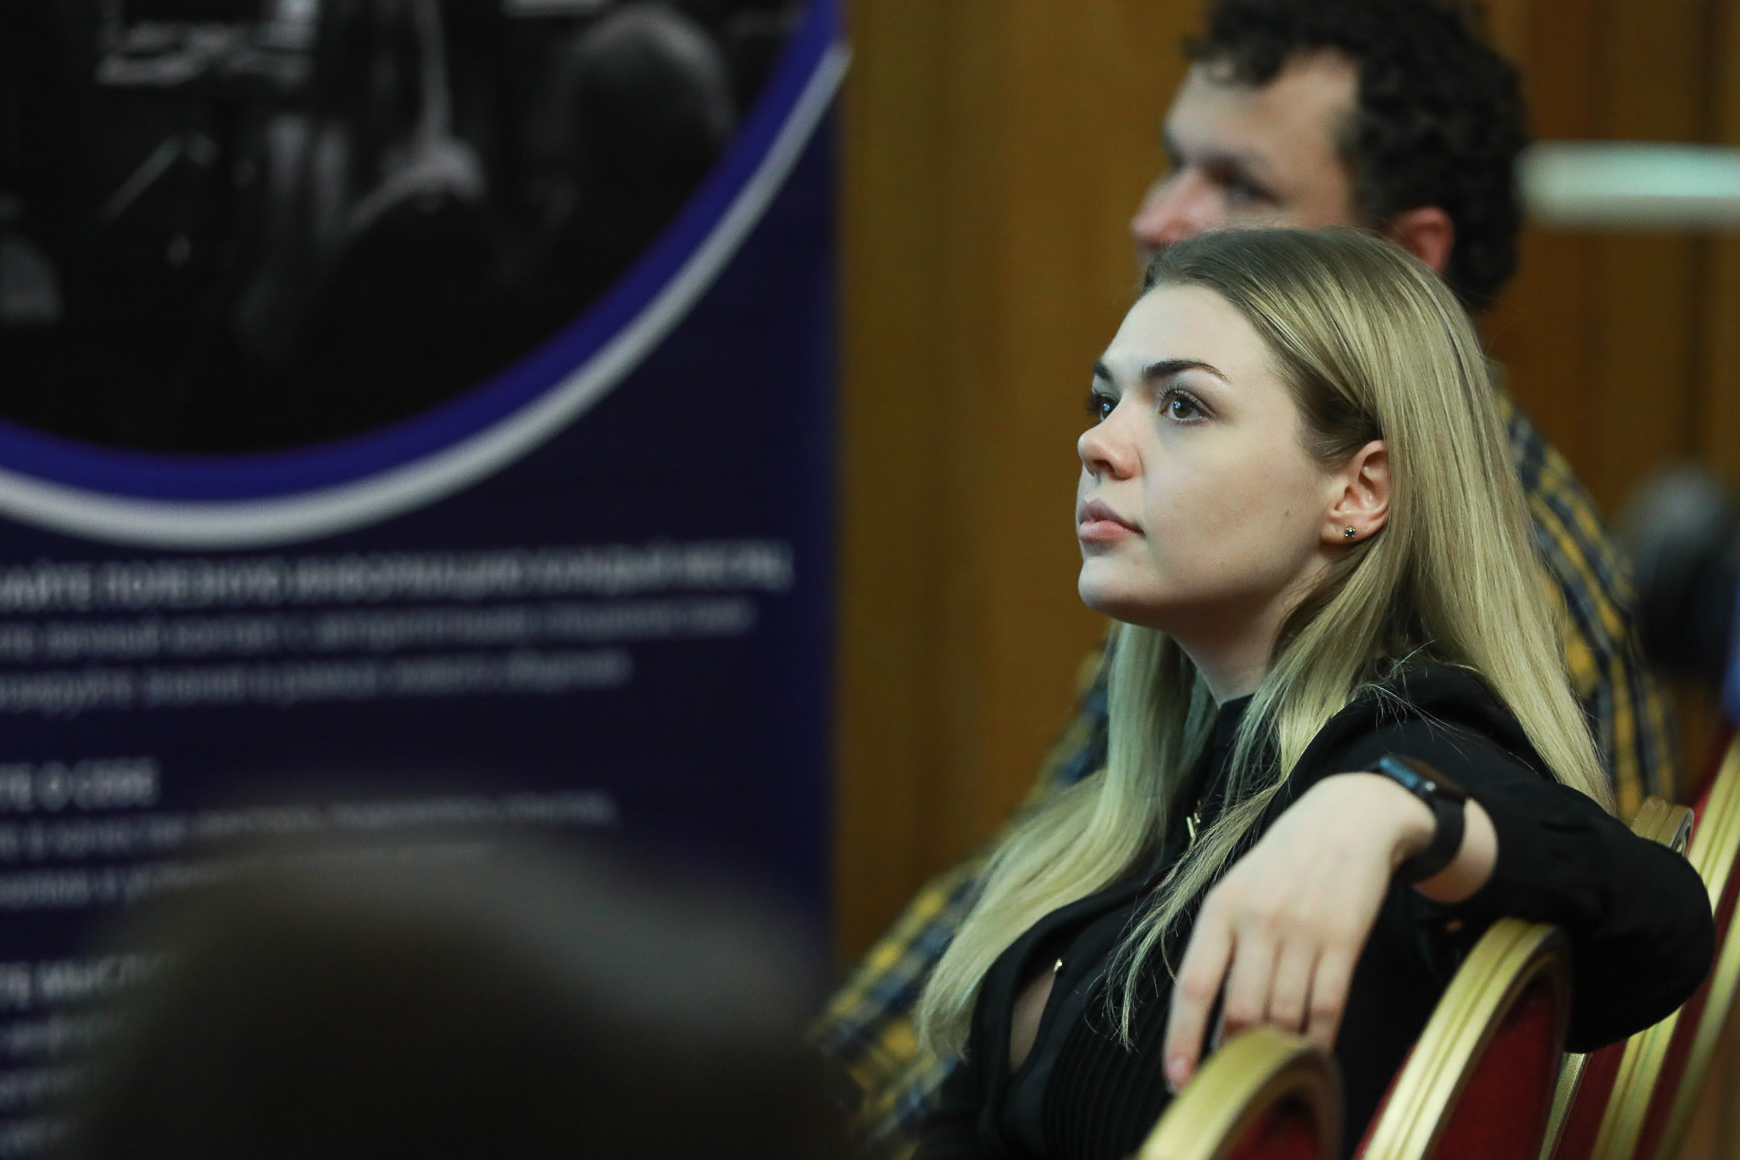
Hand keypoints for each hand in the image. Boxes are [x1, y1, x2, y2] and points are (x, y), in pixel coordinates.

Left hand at [1160, 772, 1434, 1092]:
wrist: (1349, 818)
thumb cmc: (1284, 860)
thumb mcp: (1236, 885)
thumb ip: (1218, 942)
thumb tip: (1199, 1013)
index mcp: (1221, 908)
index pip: (1194, 986)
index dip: (1182, 1039)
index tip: (1177, 1079)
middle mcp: (1258, 920)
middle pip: (1242, 1011)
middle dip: (1236, 1054)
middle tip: (1236, 1078)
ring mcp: (1304, 931)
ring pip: (1285, 1016)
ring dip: (1279, 1051)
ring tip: (1274, 1067)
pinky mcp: (1344, 940)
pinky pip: (1327, 1007)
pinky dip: (1319, 1040)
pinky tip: (1312, 1054)